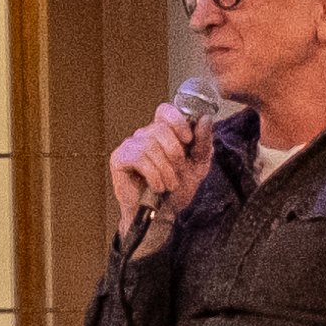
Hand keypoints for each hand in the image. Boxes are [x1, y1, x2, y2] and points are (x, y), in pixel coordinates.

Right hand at [106, 102, 211, 230]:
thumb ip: (203, 143)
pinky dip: (153, 175)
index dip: (177, 120)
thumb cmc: (177, 189)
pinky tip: (157, 186)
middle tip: (178, 171)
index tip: (188, 139)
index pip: (165, 110)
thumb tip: (205, 119)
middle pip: (160, 128)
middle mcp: (145, 135)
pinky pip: (138, 157)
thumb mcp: (198, 166)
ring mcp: (131, 145)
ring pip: (150, 145)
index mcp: (163, 133)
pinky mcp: (119, 159)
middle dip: (175, 153)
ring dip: (165, 169)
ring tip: (169, 185)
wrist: (162, 214)